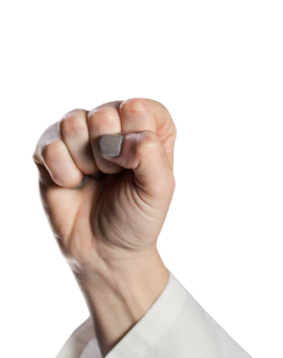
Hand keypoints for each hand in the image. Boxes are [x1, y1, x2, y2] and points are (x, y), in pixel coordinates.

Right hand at [32, 96, 178, 275]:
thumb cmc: (138, 216)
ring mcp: (81, 134)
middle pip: (103, 114)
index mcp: (149, 126)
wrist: (104, 250)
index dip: (133, 138)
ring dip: (85, 161)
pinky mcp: (51, 150)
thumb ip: (152, 156)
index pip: (138, 107)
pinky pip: (48, 144)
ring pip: (72, 123)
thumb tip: (128, 139)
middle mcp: (115, 123)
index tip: (134, 166)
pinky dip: (62, 170)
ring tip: (94, 177)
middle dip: (108, 153)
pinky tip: (74, 183)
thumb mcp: (159, 190)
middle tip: (113, 174)